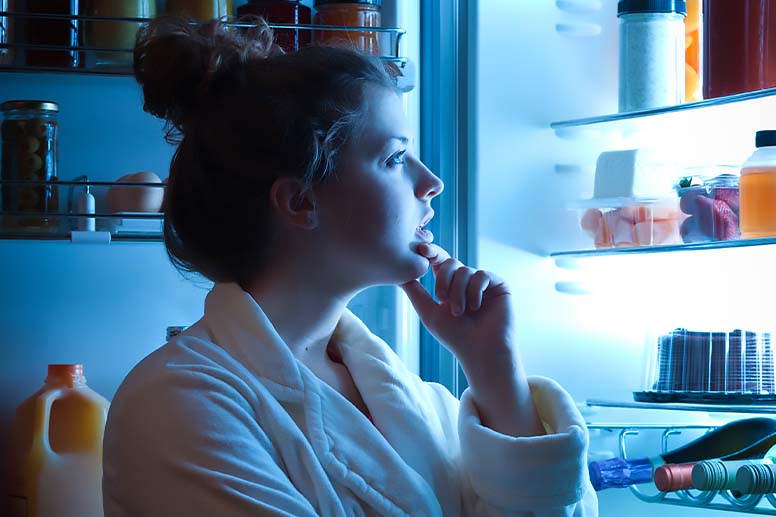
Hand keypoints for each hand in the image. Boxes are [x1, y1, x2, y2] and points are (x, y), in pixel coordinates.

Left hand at [400, 243, 514, 368]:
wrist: (481, 351)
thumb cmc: (455, 336)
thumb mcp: (429, 313)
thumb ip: (415, 293)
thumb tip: (399, 275)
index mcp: (449, 285)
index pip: (439, 262)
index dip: (431, 253)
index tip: (421, 249)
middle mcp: (466, 282)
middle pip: (450, 262)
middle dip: (443, 279)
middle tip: (441, 298)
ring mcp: (482, 283)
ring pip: (464, 270)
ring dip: (458, 292)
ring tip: (459, 312)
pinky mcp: (498, 285)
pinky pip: (482, 275)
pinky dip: (474, 291)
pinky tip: (475, 307)